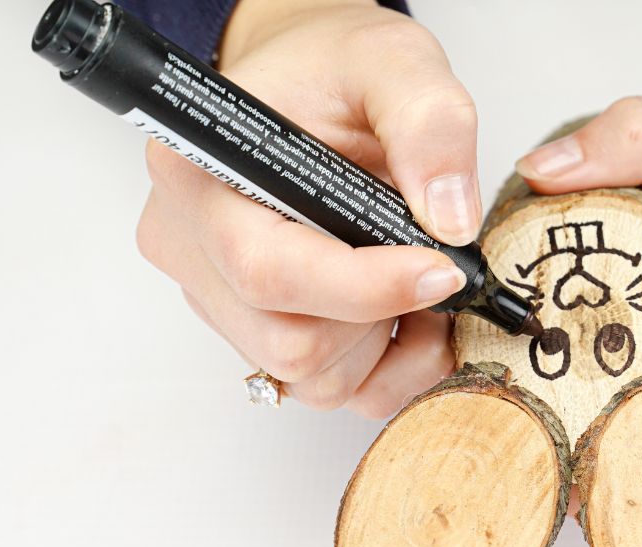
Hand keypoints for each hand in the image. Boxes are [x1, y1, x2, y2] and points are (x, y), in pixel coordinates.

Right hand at [135, 0, 480, 415]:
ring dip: (384, 345)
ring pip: (309, 377)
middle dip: (381, 317)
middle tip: (434, 266)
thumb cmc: (333, 70)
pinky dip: (379, 367)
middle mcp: (191, 247)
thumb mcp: (394, 63)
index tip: (441, 269)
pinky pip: (321, 389)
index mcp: (199, 176)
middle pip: (289, 342)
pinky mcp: (251, 333)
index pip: (269, 272)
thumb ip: (429, 124)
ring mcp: (216, 299)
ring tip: (415, 278)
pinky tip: (400, 314)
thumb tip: (450, 220)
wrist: (314, 87)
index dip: (366, 288)